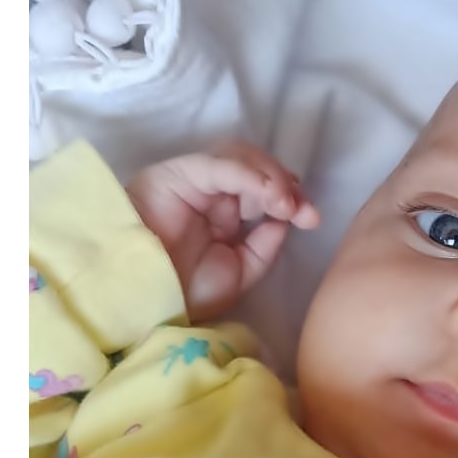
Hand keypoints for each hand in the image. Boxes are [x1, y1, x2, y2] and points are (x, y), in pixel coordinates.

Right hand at [126, 142, 320, 323]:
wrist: (146, 300)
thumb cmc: (185, 292)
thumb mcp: (239, 273)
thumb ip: (263, 247)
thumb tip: (284, 220)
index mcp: (224, 215)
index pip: (263, 191)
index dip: (290, 198)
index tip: (310, 218)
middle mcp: (211, 194)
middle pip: (256, 168)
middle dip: (285, 185)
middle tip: (303, 211)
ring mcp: (194, 181)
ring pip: (240, 158)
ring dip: (270, 176)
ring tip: (285, 204)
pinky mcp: (177, 173)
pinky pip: (218, 164)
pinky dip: (247, 174)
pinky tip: (267, 195)